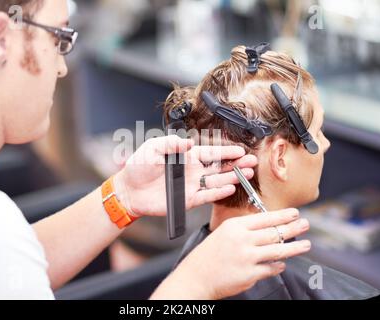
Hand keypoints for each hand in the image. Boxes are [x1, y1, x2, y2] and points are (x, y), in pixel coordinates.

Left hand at [113, 135, 256, 216]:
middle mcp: (192, 171)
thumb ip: (170, 144)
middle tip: (251, 162)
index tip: (240, 150)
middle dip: (236, 164)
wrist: (129, 190)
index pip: (211, 152)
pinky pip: (206, 196)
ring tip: (246, 174)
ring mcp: (191, 185)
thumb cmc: (138, 167)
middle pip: (219, 166)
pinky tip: (230, 188)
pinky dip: (218, 192)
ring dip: (232, 177)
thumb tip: (187, 142)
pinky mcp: (187, 200)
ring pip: (216, 181)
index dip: (226, 151)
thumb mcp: (152, 148)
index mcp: (185, 156)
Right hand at [151, 209, 310, 299]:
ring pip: (278, 250)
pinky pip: (271, 268)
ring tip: (305, 245)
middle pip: (274, 232)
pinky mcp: (250, 274)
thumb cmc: (208, 255)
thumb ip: (244, 230)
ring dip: (294, 247)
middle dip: (293, 228)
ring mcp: (247, 257)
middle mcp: (242, 240)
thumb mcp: (223, 233)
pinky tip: (282, 264)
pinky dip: (278, 266)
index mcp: (234, 226)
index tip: (294, 213)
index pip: (264, 218)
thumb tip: (268, 229)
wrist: (196, 277)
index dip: (282, 215)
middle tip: (305, 224)